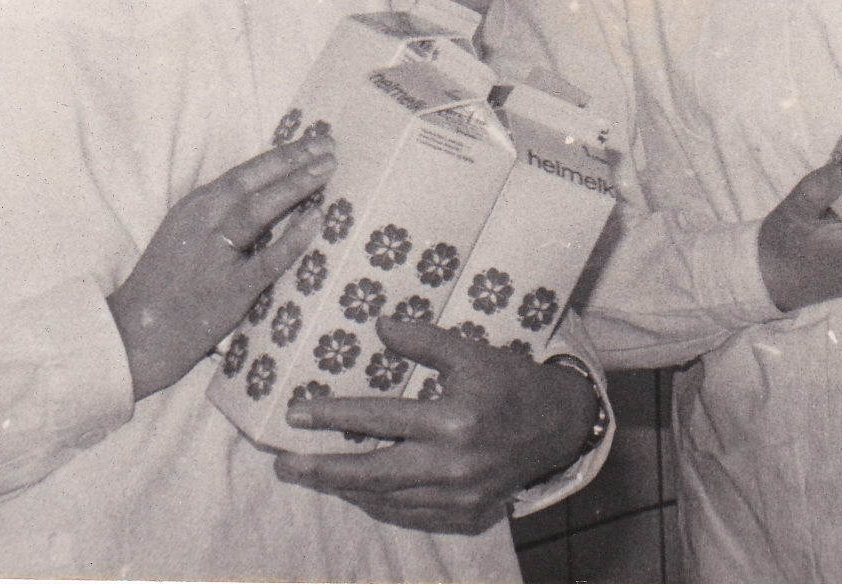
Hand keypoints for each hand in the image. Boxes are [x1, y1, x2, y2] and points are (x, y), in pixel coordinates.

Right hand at [108, 137, 333, 400]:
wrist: (134, 335)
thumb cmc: (163, 287)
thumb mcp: (184, 236)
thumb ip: (218, 216)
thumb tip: (267, 197)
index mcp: (194, 207)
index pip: (244, 172)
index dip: (280, 154)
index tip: (311, 141)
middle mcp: (203, 222)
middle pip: (254, 181)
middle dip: (294, 159)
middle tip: (328, 145)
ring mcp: (215, 254)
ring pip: (259, 208)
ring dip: (296, 184)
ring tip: (327, 168)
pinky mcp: (229, 289)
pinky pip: (267, 259)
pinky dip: (293, 238)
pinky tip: (316, 220)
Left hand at [271, 317, 599, 533]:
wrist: (558, 427)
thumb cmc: (510, 382)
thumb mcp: (470, 351)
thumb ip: (423, 340)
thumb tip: (378, 325)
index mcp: (452, 422)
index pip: (378, 419)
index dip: (333, 416)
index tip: (295, 414)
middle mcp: (452, 466)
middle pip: (371, 473)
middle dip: (322, 471)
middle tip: (284, 466)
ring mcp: (458, 498)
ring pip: (386, 500)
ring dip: (345, 489)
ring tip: (312, 476)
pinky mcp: (465, 517)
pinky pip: (409, 516)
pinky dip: (379, 504)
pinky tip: (358, 492)